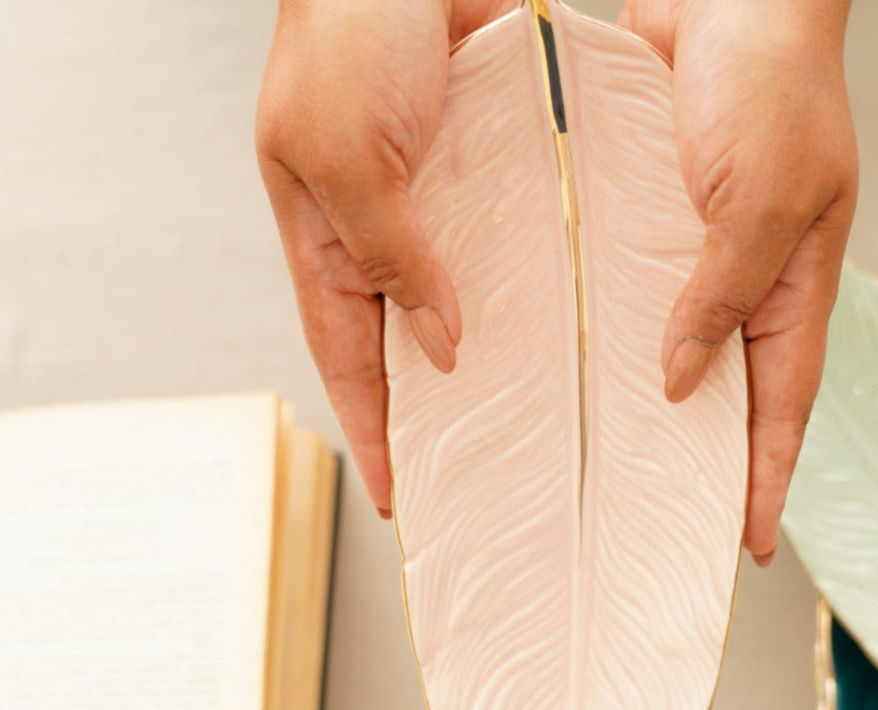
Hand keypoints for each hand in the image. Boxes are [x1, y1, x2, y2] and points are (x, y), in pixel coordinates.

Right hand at [257, 0, 512, 516]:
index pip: (349, 361)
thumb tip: (441, 343)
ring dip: (485, 354)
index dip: (374, 430)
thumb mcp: (350, 156)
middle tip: (470, 469)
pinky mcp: (477, 169)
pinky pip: (500, 240)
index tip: (401, 494)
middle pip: (401, 344)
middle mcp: (374, 228)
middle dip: (430, 410)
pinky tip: (556, 316)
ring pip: (453, 300)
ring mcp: (429, 202)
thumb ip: (391, 254)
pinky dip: (521, 282)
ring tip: (524, 413)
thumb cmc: (348, 27)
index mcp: (321, 236)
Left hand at [621, 0, 857, 565]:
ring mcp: (694, 258)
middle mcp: (743, 283)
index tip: (745, 540)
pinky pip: (627, 294)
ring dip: (645, 406)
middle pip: (725, 394)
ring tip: (605, 464)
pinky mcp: (649, 227)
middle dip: (702, 460)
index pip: (780, 409)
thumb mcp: (761, 201)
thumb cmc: (772, 83)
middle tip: (664, 518)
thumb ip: (720, 295)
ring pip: (671, 351)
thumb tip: (677, 379)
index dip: (765, 478)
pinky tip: (566, 364)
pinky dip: (604, 333)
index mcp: (791, 288)